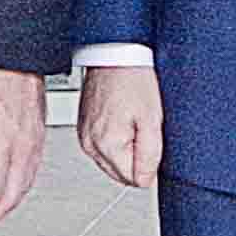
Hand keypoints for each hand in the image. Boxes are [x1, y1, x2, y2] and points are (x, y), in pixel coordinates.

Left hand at [0, 64, 46, 235]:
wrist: (11, 49)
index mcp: (3, 141)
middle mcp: (24, 146)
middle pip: (11, 198)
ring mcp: (35, 142)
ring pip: (24, 189)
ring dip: (4, 207)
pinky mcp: (38, 137)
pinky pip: (31, 173)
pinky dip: (16, 189)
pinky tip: (3, 189)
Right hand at [77, 62, 163, 190]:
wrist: (115, 55)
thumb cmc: (134, 80)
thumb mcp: (152, 120)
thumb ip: (150, 156)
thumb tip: (146, 180)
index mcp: (107, 145)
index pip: (134, 180)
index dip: (149, 164)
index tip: (151, 141)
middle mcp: (90, 144)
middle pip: (121, 174)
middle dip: (136, 159)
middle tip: (143, 131)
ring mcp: (84, 136)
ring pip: (112, 162)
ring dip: (125, 151)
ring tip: (132, 122)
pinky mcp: (83, 128)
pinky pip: (103, 148)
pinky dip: (115, 141)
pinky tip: (122, 120)